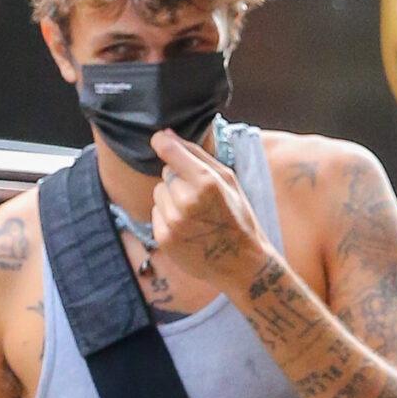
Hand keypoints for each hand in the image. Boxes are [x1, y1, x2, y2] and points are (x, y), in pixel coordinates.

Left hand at [149, 133, 273, 294]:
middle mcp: (186, 201)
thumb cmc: (237, 217)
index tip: (158, 139)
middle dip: (178, 178)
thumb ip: (197, 155)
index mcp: (206, 182)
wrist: (240, 263)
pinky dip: (167, 216)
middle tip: (199, 196)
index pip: (170, 152)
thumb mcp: (228, 180)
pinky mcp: (163, 238)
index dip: (162, 142)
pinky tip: (186, 227)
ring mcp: (172, 222)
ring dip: (171, 197)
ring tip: (193, 213)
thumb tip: (166, 134)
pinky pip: (156, 213)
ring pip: (158, 192)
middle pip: (166, 172)